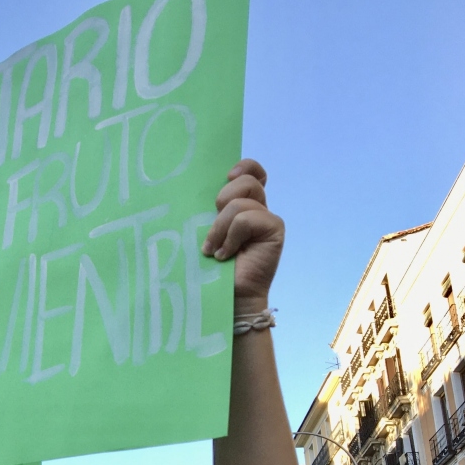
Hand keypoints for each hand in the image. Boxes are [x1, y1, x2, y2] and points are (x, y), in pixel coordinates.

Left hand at [200, 158, 283, 309]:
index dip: (244, 167)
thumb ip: (207, 213)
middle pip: (246, 181)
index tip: (227, 177)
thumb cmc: (209, 268)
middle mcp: (257, 208)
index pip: (251, 172)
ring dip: (220, 228)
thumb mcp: (204, 233)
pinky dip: (231, 237)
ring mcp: (267, 218)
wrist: (226, 297)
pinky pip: (246, 220)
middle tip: (214, 227)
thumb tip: (190, 191)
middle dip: (223, 199)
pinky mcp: (274, 229)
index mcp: (242, 205)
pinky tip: (226, 255)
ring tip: (215, 250)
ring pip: (240, 203)